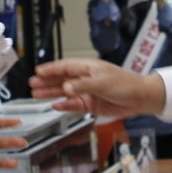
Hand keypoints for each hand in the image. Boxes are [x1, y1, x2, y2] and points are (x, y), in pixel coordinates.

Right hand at [29, 58, 165, 117]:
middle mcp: (85, 79)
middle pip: (61, 79)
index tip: (38, 71)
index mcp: (87, 68)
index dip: (51, 69)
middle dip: (46, 81)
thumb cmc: (124, 84)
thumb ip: (82, 86)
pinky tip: (54, 105)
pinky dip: (64, 105)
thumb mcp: (102, 82)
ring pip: (64, 92)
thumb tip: (65, 88)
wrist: (140, 98)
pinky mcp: (91, 105)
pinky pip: (73, 105)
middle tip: (32, 84)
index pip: (65, 67)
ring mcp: (87, 92)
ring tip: (35, 94)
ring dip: (51, 93)